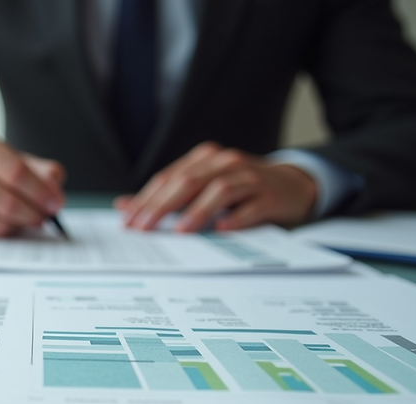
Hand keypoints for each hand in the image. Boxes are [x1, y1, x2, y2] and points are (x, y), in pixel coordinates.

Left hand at [114, 142, 317, 231]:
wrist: (292, 184)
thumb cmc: (241, 189)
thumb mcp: (203, 187)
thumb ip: (167, 196)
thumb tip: (124, 206)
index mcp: (205, 159)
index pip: (169, 178)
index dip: (147, 199)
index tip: (128, 221)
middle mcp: (225, 163)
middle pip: (189, 181)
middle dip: (163, 206)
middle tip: (145, 228)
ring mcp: (250, 177)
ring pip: (220, 189)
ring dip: (198, 211)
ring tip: (180, 231)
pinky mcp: (271, 195)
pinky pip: (252, 206)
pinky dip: (237, 217)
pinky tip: (223, 228)